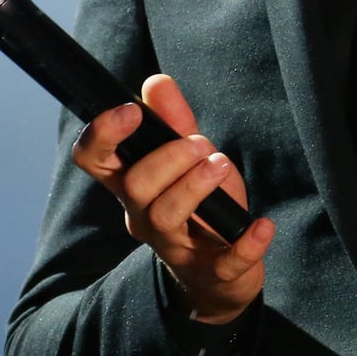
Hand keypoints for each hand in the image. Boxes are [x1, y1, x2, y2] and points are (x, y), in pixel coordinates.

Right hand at [71, 73, 274, 325]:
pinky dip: (246, 243)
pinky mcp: (210, 273)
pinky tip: (263, 225)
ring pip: (165, 217)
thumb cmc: (200, 206)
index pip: (93, 160)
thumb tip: (156, 81)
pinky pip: (225, 263)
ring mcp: (174, 247)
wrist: (220, 274)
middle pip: (134, 188)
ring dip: (195, 185)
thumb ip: (174, 121)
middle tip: (200, 145)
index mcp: (131, 185)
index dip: (102, 134)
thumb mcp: (190, 159)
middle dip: (168, 158)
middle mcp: (143, 217)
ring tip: (221, 165)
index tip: (131, 111)